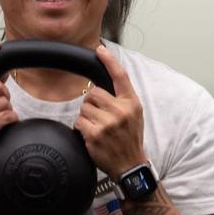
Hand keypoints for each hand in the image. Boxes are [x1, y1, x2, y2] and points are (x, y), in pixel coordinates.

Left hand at [74, 45, 146, 179]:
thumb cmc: (130, 138)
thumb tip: (103, 83)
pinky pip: (78, 122)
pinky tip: (92, 136)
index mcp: (132, 103)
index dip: (110, 61)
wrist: (130, 165)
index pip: (120, 77)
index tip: (100, 49)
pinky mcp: (95, 134)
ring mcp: (108, 123)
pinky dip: (81, 128)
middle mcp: (121, 111)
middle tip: (100, 117)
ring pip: (84, 108)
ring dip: (86, 117)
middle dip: (92, 104)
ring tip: (98, 129)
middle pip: (93, 93)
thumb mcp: (135, 115)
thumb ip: (122, 99)